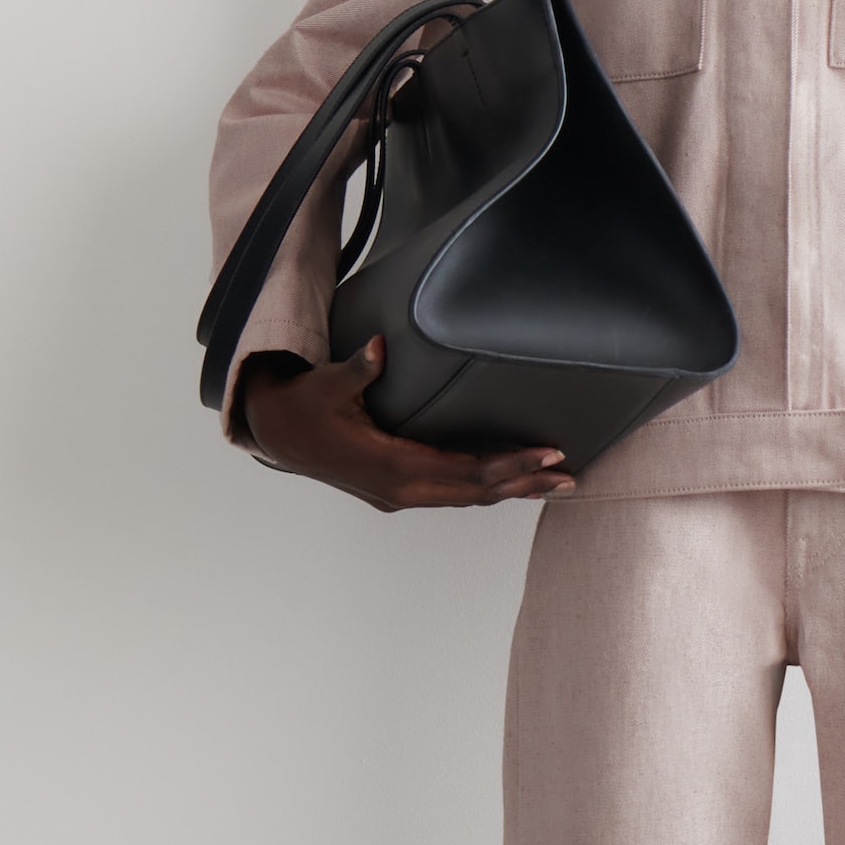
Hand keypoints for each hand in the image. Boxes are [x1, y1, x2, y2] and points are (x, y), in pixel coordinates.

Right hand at [237, 341, 575, 510]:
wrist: (274, 434)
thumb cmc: (301, 408)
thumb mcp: (328, 386)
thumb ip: (358, 370)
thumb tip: (381, 348)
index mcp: (392, 468)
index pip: (468, 472)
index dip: (512, 464)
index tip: (549, 455)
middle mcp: (402, 489)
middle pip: (478, 492)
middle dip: (525, 484)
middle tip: (571, 477)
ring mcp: (400, 494)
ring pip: (467, 496)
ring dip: (511, 489)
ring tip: (553, 482)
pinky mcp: (397, 489)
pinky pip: (452, 493)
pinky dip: (485, 487)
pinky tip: (509, 481)